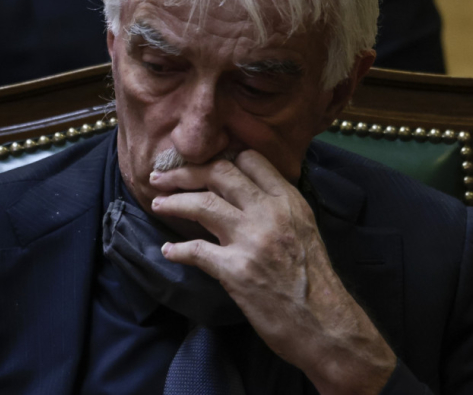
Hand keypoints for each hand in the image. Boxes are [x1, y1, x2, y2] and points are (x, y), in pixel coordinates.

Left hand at [149, 149, 395, 394]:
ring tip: (157, 204)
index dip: (220, 157)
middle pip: (220, 173)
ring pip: (203, 204)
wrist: (325, 324)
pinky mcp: (236, 270)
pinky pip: (197, 251)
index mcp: (288, 199)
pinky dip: (178, 250)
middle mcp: (270, 212)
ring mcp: (252, 240)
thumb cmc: (313, 277)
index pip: (249, 158)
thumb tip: (242, 190)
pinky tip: (169, 250)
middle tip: (160, 178)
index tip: (199, 164)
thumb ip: (275, 204)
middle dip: (184, 172)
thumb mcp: (303, 227)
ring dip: (173, 202)